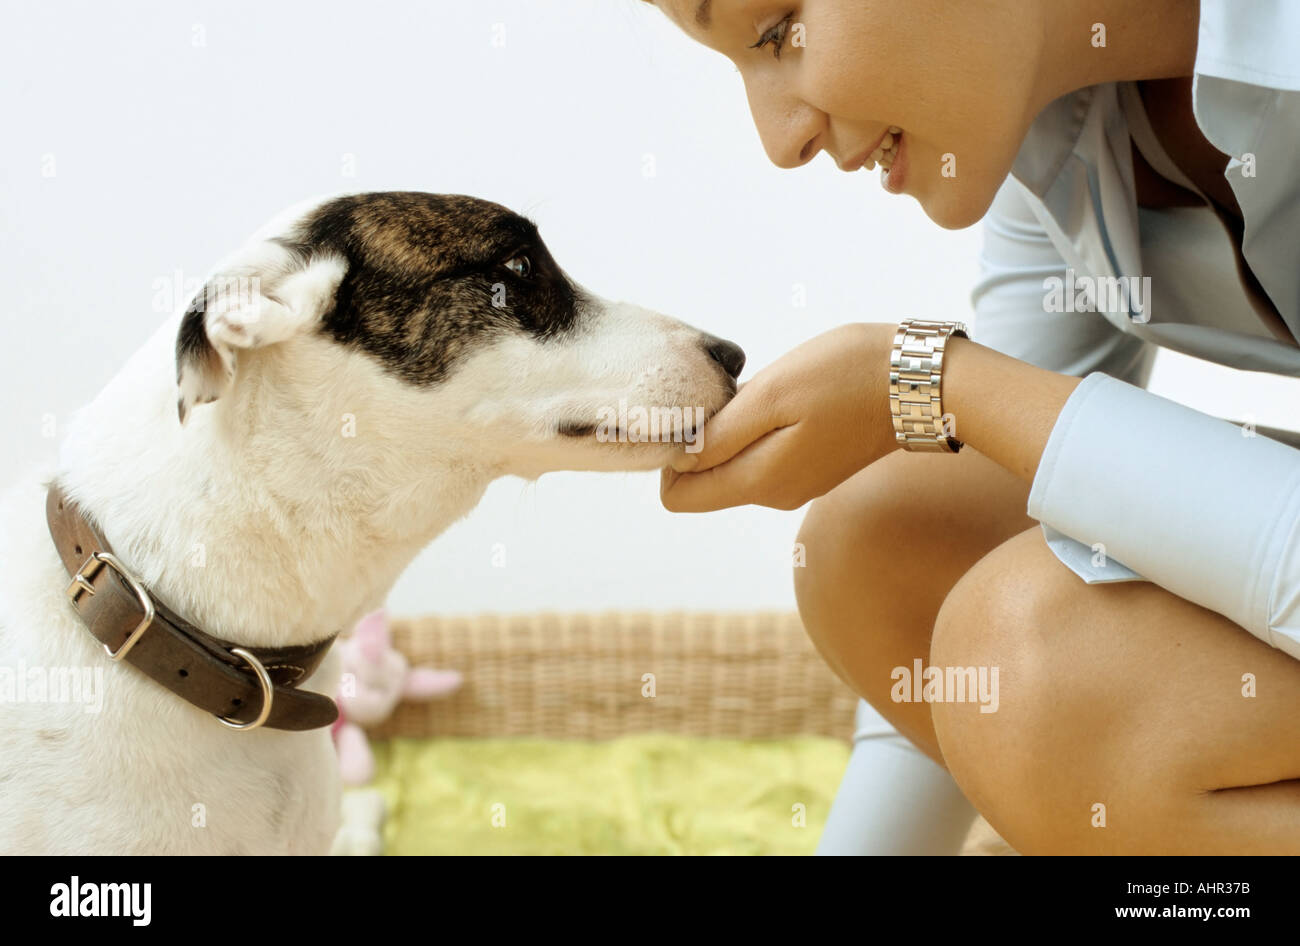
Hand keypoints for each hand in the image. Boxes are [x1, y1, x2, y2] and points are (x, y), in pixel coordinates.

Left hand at [660, 322, 899, 511]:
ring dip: (732, 429)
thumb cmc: (846, 376)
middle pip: (705, 480)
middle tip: (730, 393)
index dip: (671, 455)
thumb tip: (675, 461)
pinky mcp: (813, 467)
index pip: (679, 497)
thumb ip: (720, 435)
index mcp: (760, 482)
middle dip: (702, 439)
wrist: (920, 382)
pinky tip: (786, 397)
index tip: (692, 413)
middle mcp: (773, 494)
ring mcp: (795, 483)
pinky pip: (763, 453)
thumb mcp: (772, 395)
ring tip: (764, 391)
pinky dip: (759, 426)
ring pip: (734, 463)